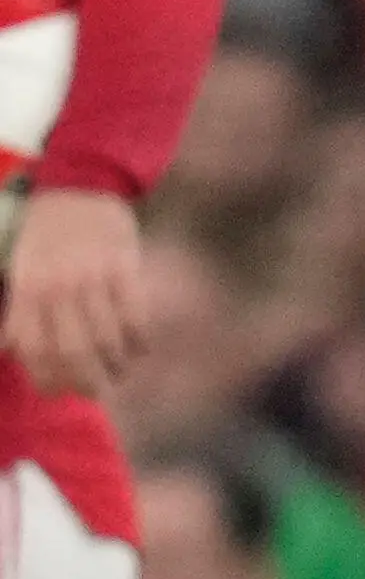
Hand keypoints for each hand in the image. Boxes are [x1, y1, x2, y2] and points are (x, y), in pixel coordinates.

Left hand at [5, 188, 147, 398]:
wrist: (79, 185)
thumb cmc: (45, 233)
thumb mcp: (19, 269)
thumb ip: (17, 310)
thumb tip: (13, 351)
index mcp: (27, 289)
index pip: (35, 351)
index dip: (48, 380)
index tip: (59, 392)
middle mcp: (57, 287)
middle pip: (73, 352)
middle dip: (86, 382)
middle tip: (95, 392)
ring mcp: (92, 277)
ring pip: (106, 339)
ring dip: (115, 365)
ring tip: (118, 372)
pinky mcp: (123, 268)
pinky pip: (134, 317)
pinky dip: (138, 340)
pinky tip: (138, 347)